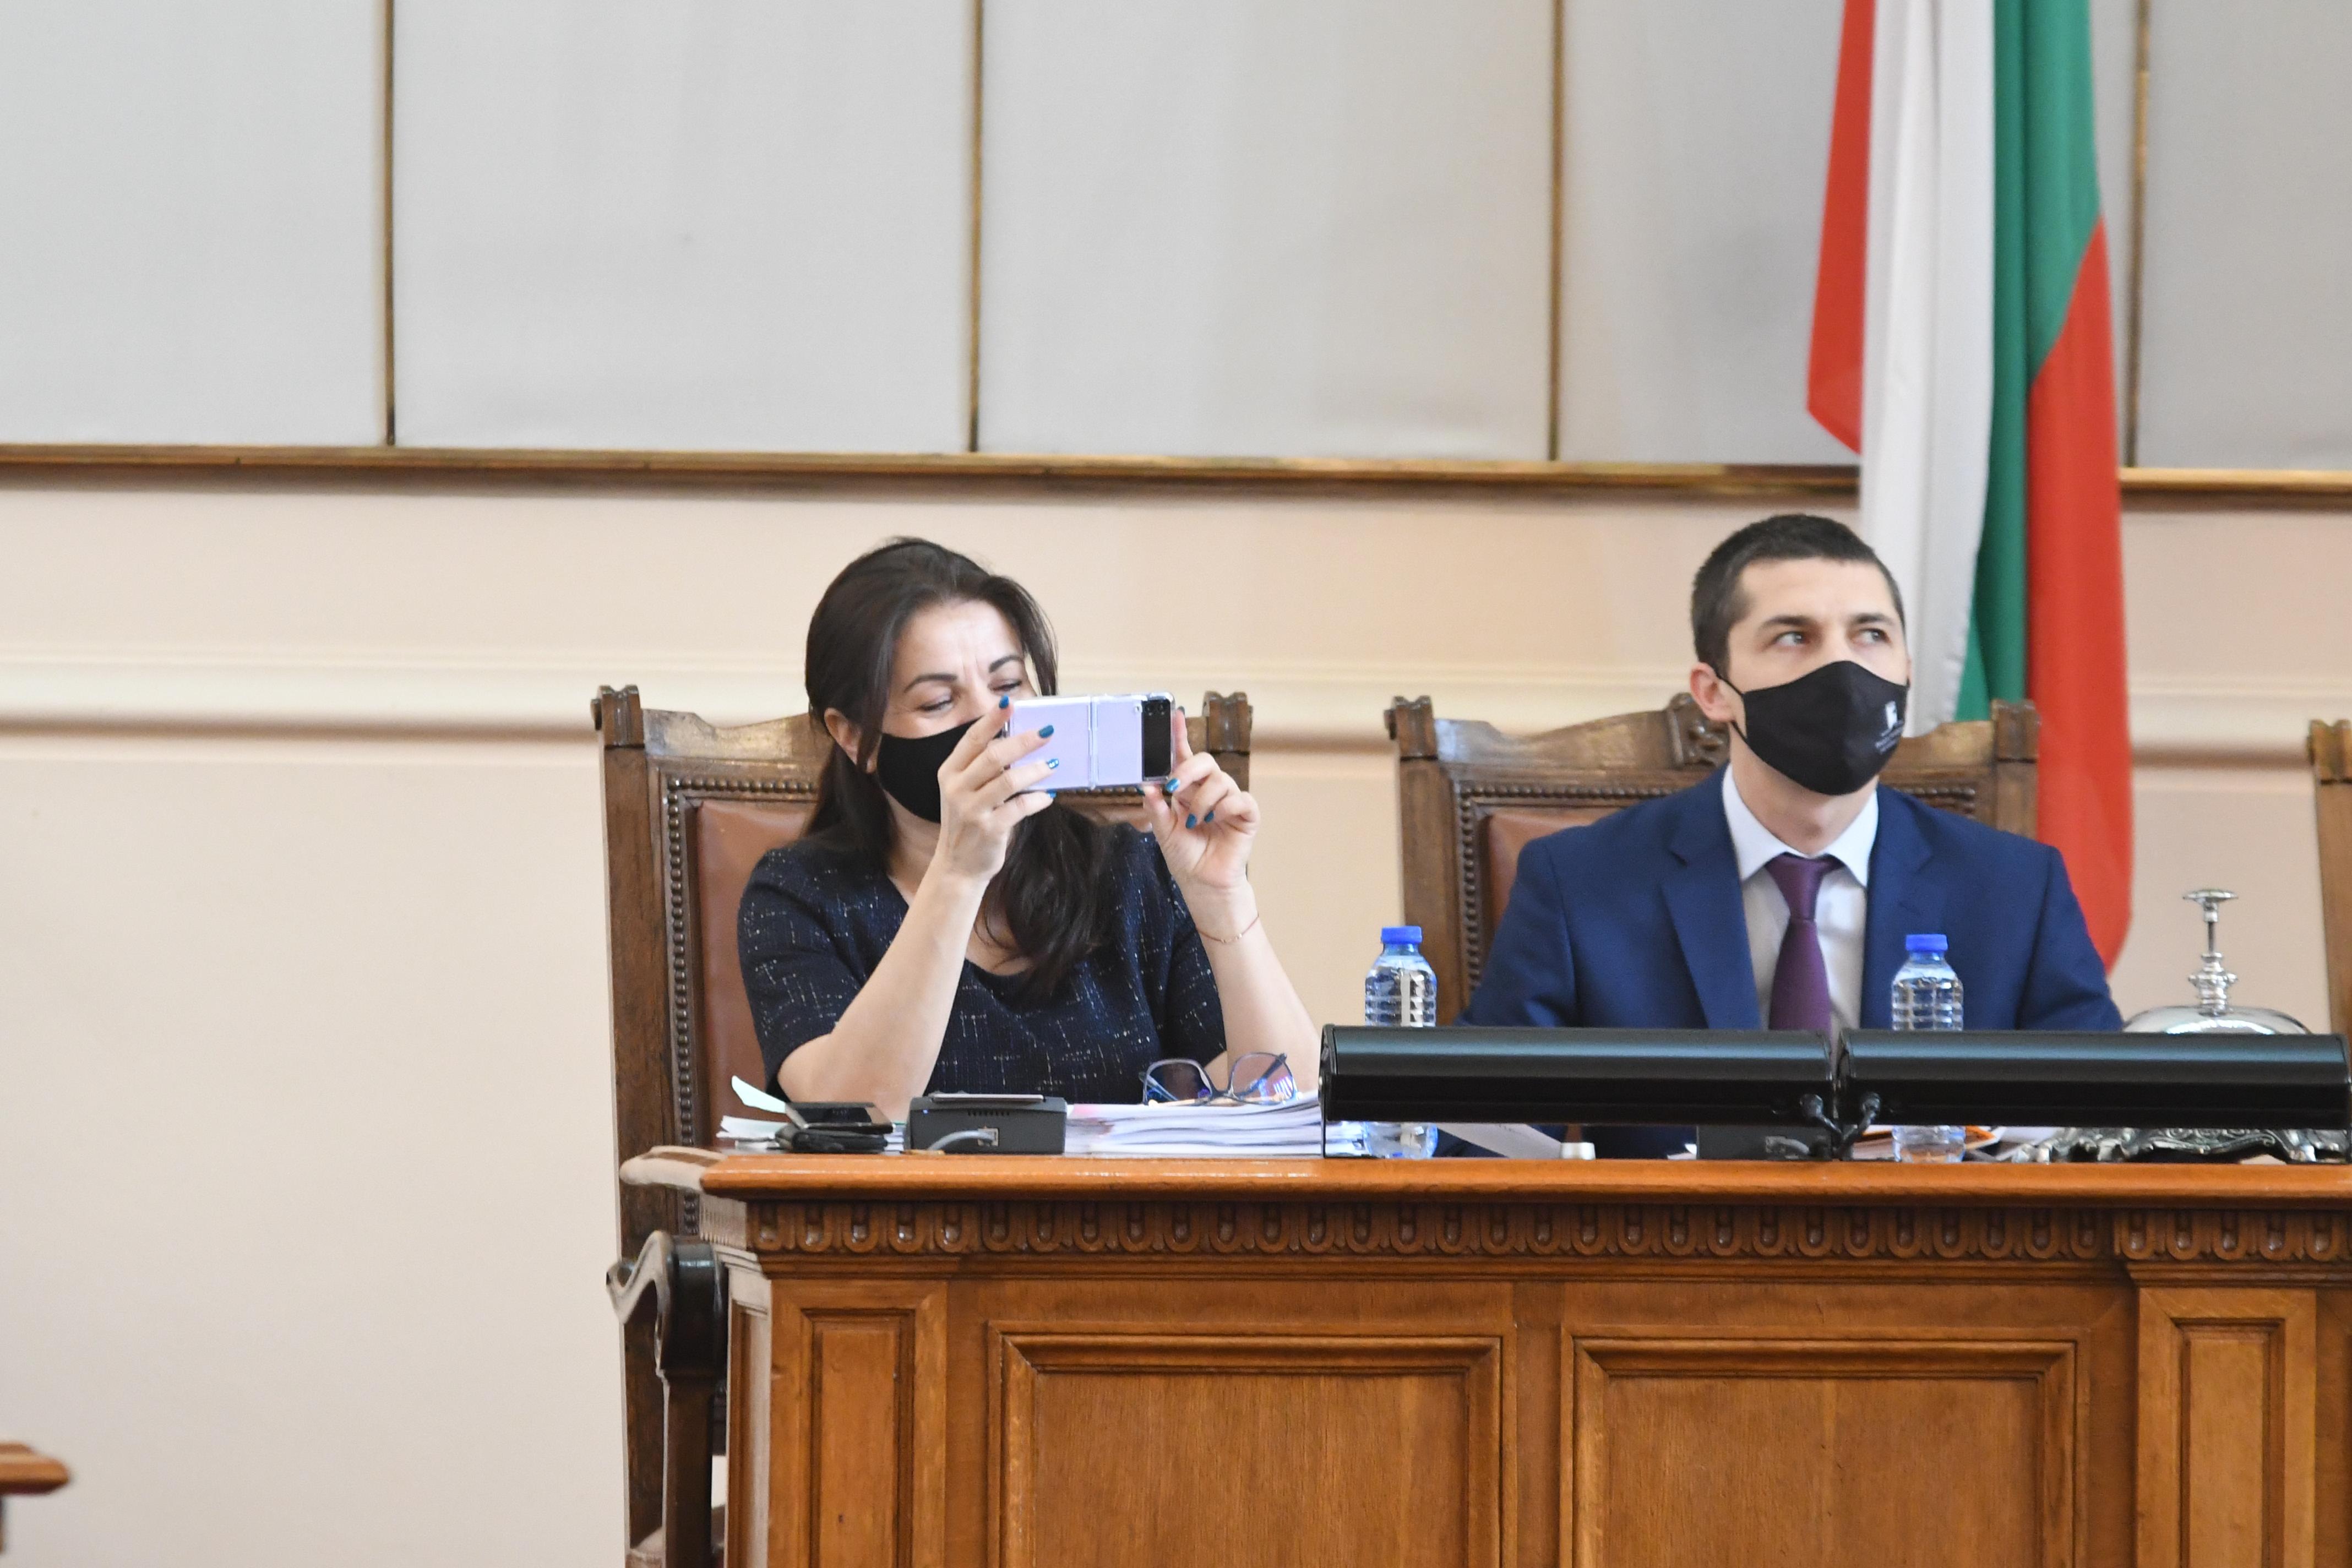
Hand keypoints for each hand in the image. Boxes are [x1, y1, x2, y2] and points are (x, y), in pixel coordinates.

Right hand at [929, 702, 1055, 884]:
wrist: (957, 866)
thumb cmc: (968, 823)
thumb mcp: (965, 792)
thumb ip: (983, 769)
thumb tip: (1019, 742)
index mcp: (949, 772)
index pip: (972, 739)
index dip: (992, 720)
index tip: (1010, 702)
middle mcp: (956, 788)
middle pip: (993, 756)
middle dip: (1023, 741)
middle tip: (1047, 732)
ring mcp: (971, 809)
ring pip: (1008, 780)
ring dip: (1035, 770)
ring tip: (1054, 764)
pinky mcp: (989, 829)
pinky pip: (1019, 807)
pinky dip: (1037, 800)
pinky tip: (1048, 796)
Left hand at [1141, 708, 1258, 910]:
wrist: (1202, 883)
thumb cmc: (1185, 856)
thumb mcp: (1163, 831)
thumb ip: (1155, 808)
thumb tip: (1146, 784)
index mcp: (1188, 790)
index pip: (1185, 757)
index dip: (1179, 735)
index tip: (1174, 714)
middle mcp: (1210, 791)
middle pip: (1205, 762)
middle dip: (1187, 770)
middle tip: (1173, 789)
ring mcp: (1229, 801)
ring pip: (1221, 781)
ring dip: (1203, 800)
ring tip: (1195, 821)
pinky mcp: (1246, 815)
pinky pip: (1241, 799)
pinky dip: (1225, 808)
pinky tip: (1215, 821)